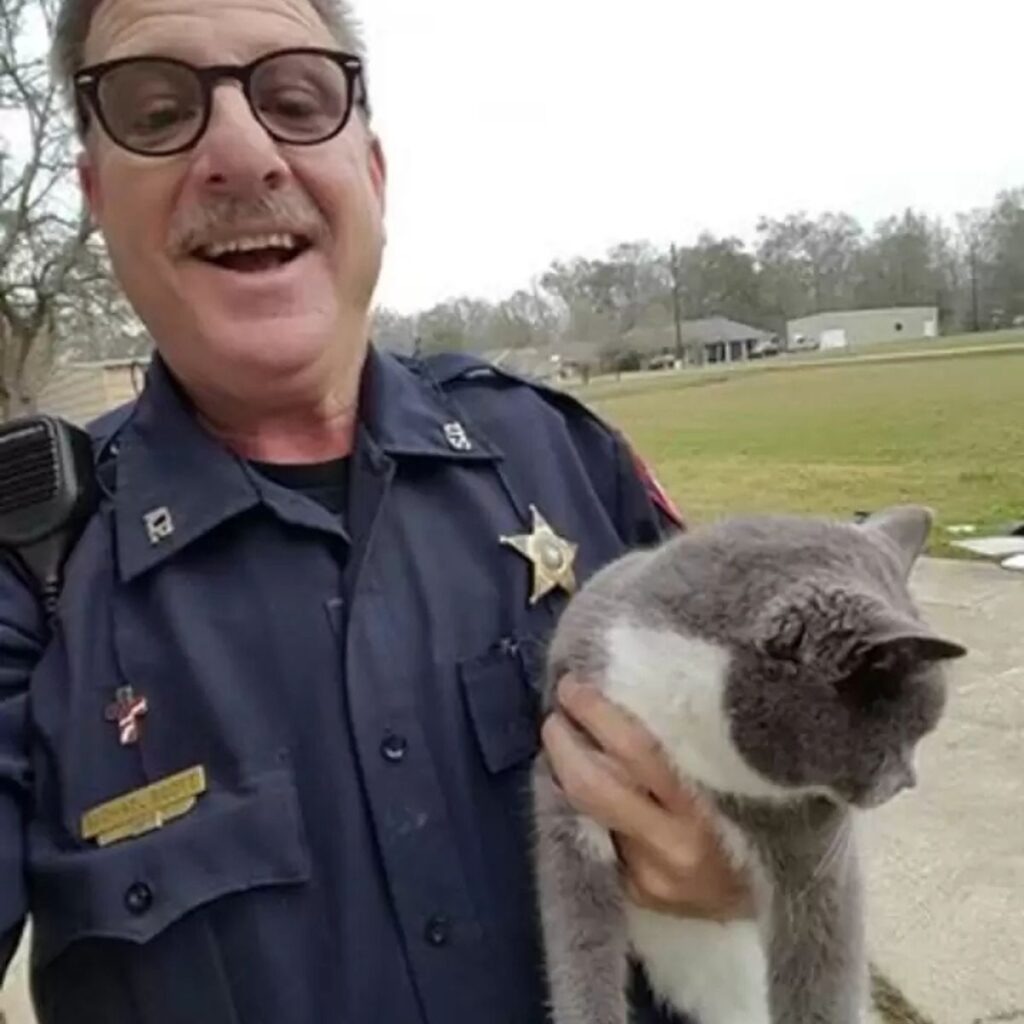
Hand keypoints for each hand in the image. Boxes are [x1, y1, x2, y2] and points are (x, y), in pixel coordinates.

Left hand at [541, 676, 752, 921]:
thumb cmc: (759, 830)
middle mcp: (665, 849)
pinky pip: (590, 834)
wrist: (764, 907)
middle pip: (591, 787)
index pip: (635, 753)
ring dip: (561, 769)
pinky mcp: (626, 894)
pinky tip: (574, 779)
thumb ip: (685, 753)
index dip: (596, 714)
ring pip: (580, 811)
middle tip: (556, 710)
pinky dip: (578, 801)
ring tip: (562, 735)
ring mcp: (641, 878)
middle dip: (562, 743)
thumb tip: (630, 699)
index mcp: (699, 814)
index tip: (574, 685)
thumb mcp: (735, 788)